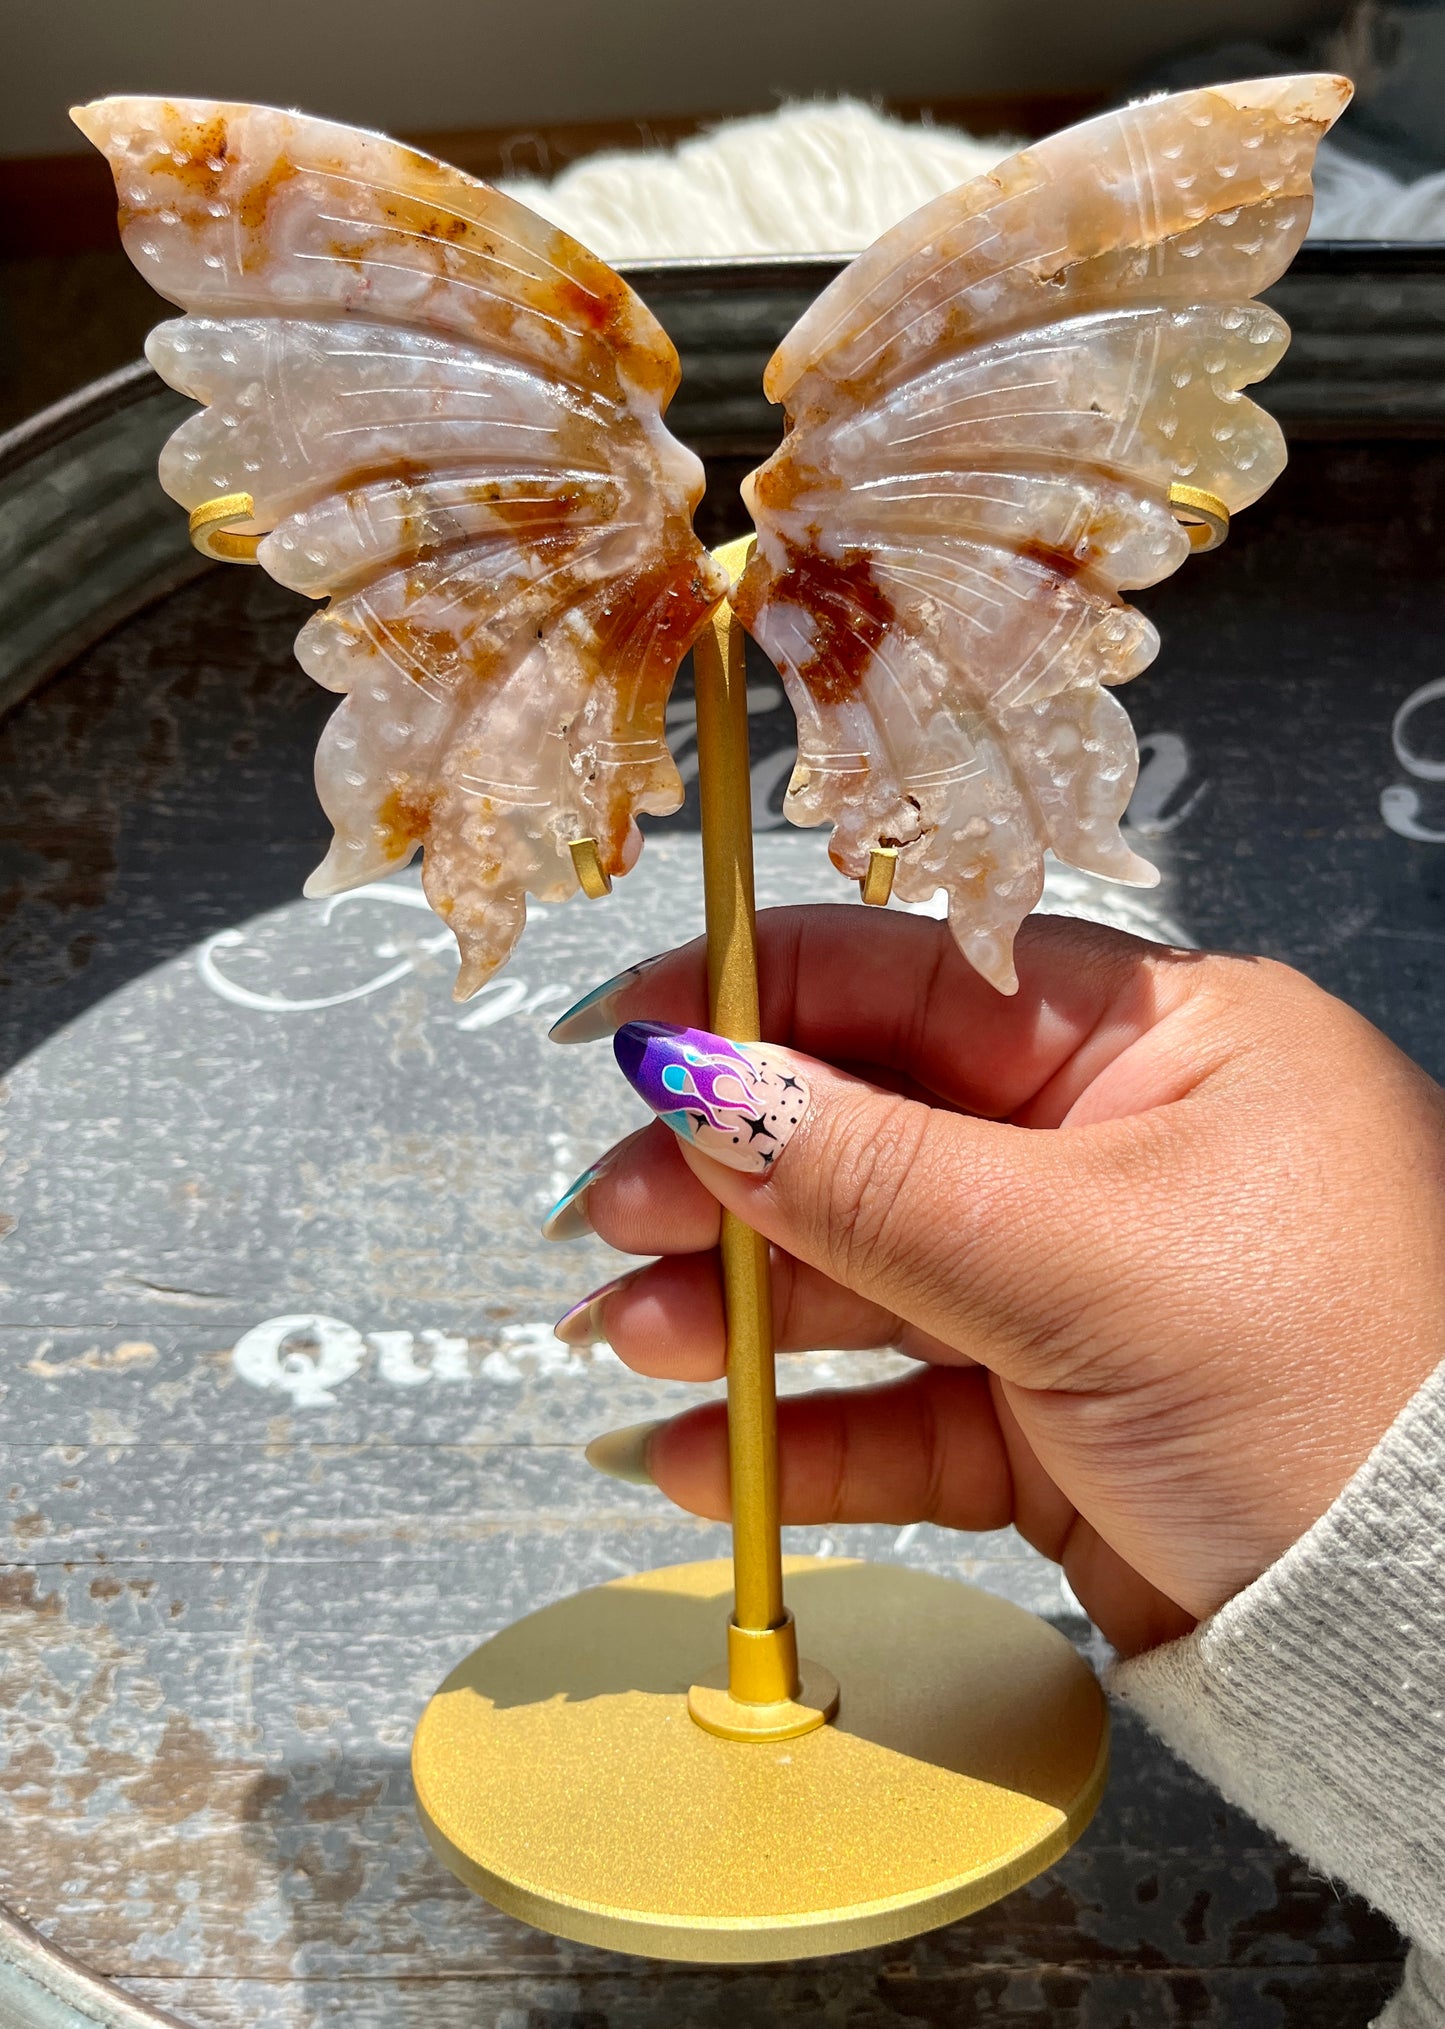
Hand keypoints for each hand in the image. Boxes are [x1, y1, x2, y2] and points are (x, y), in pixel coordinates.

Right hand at [547, 908, 1444, 1654]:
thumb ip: (874, 1175)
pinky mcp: (1054, 1424)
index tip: (631, 1033)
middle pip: (874, 1128)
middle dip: (733, 1171)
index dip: (765, 995)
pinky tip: (704, 1456)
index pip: (925, 980)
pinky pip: (900, 1410)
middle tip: (612, 1208)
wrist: (1426, 1643)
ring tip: (633, 1336)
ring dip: (743, 1309)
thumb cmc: (1332, 1397)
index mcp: (1164, 1045)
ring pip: (869, 1275)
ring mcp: (1079, 1290)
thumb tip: (700, 1079)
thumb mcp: (1082, 1259)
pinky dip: (802, 1436)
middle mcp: (1117, 1152)